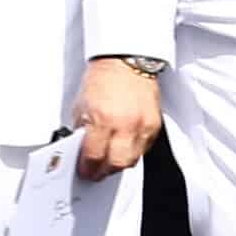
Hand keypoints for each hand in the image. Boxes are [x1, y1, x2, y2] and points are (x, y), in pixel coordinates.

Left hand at [73, 56, 161, 178]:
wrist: (125, 63)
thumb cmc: (102, 79)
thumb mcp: (81, 105)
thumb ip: (82, 129)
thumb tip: (80, 149)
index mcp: (102, 118)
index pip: (94, 155)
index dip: (87, 168)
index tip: (83, 171)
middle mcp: (124, 125)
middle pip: (116, 164)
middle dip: (103, 172)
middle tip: (95, 172)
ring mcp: (142, 126)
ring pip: (132, 160)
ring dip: (118, 165)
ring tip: (107, 162)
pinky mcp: (154, 126)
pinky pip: (144, 150)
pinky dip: (132, 153)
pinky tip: (122, 149)